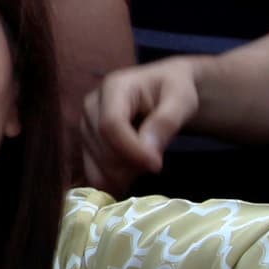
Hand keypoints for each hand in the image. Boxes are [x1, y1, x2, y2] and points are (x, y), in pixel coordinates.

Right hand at [86, 56, 201, 187]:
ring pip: (97, 164)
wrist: (165, 91)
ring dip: (125, 174)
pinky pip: (94, 173)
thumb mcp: (182, 100)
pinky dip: (115, 180)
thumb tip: (148, 151)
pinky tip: (133, 172)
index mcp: (114, 87)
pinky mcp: (87, 144)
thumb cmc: (174, 92)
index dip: (131, 150)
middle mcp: (92, 105)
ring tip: (146, 162)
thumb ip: (166, 122)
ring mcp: (86, 126)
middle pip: (102, 148)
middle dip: (131, 165)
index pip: (111, 125)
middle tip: (156, 163)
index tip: (156, 165)